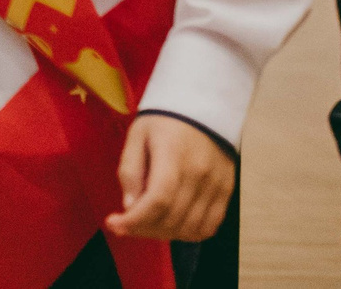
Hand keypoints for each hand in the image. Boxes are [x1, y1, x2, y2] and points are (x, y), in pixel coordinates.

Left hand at [107, 114, 234, 242]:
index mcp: (173, 155)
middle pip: (172, 219)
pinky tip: (170, 226)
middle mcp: (199, 174)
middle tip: (124, 224)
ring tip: (144, 225)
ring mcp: (216, 185)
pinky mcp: (226, 191)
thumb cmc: (163, 120)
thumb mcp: (137, 135)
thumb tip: (129, 206)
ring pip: (191, 227)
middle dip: (142, 229)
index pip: (158, 201)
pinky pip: (210, 225)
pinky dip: (189, 233)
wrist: (203, 106)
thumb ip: (130, 170)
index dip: (135, 220)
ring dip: (163, 234)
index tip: (114, 223)